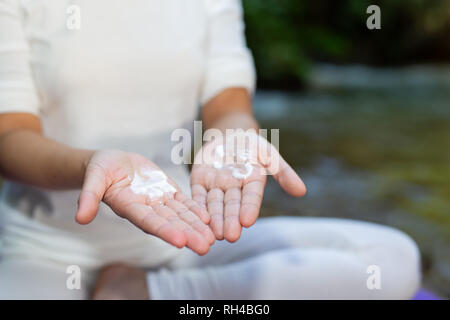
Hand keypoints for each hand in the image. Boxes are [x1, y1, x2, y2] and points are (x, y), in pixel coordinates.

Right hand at [76, 150, 214, 254]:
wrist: (111, 162)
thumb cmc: (99, 170)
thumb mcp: (93, 179)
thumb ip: (88, 197)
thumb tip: (80, 218)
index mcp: (129, 207)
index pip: (148, 221)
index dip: (164, 230)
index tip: (180, 241)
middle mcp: (146, 208)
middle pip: (169, 223)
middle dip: (188, 234)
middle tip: (205, 247)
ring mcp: (158, 200)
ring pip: (180, 215)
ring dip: (196, 226)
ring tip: (212, 239)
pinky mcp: (166, 191)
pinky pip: (182, 201)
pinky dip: (195, 209)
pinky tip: (208, 218)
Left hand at [190, 132, 305, 241]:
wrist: (228, 135)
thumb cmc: (253, 146)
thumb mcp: (270, 155)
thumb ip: (284, 173)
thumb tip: (301, 192)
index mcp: (252, 182)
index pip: (251, 197)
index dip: (249, 208)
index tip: (247, 221)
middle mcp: (234, 188)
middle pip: (232, 206)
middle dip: (230, 221)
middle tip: (230, 236)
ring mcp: (216, 186)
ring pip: (214, 204)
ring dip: (214, 219)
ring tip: (215, 234)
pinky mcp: (199, 182)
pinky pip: (198, 195)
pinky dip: (197, 206)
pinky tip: (197, 218)